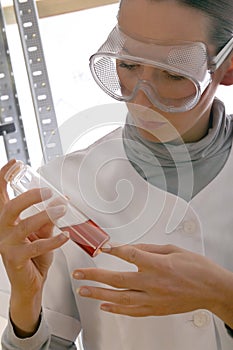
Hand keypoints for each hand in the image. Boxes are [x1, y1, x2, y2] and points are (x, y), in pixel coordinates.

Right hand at [0, 160, 67, 334]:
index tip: (15, 164)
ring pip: (25, 225)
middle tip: (49, 191)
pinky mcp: (16, 259)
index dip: (4, 177)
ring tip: (62, 209)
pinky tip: (65, 235)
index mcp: (7, 220)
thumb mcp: (41, 233)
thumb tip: (60, 202)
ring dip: (46, 215)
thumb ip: (47, 218)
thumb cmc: (33, 257)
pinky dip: (53, 240)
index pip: (1, 195)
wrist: (30, 283)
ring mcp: (7, 245)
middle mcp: (3, 231)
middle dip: (31, 196)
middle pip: (11, 207)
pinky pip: (37, 246)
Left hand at [73, 243, 226, 317]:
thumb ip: (150, 249)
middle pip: (117, 278)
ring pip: (120, 298)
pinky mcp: (156, 309)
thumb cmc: (197, 268)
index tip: (102, 248)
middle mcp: (152, 283)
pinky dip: (116, 309)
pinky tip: (105, 306)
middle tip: (79, 274)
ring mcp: (153, 298)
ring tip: (84, 291)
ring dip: (99, 294)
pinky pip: (132, 311)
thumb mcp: (173, 249)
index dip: (113, 250)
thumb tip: (131, 248)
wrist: (212, 289)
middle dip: (94, 276)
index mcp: (157, 264)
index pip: (128, 255)